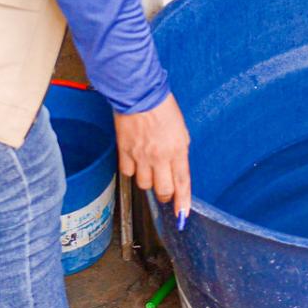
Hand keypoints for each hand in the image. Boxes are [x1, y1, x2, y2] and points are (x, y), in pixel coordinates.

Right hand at [116, 93, 190, 219]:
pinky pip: (127, 172)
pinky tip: (135, 162)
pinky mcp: (124, 151)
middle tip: (165, 191)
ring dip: (148, 181)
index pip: (182, 182)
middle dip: (165, 194)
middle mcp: (159, 156)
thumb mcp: (180, 130)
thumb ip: (179, 151)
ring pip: (144, 184)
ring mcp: (140, 155)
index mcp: (177, 149)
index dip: (182, 202)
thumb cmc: (162, 107)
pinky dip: (132, 171)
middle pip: (162, 189)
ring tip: (149, 169)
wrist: (139, 93)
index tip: (182, 214)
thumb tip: (176, 168)